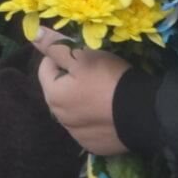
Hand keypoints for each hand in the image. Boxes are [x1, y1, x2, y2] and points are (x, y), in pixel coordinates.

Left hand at [35, 28, 128, 155]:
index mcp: (53, 95)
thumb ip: (55, 45)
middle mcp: (60, 118)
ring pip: (72, 110)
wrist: (143, 113)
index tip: (80, 54)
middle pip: (58, 90)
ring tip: (103, 91)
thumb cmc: (109, 79)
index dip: (61, 56)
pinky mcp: (94, 145)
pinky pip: (88, 127)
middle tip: (94, 72)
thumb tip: (34, 33)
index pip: (46, 68)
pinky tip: (108, 111)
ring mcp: (77, 134)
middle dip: (69, 79)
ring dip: (81, 100)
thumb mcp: (81, 55)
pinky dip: (94, 118)